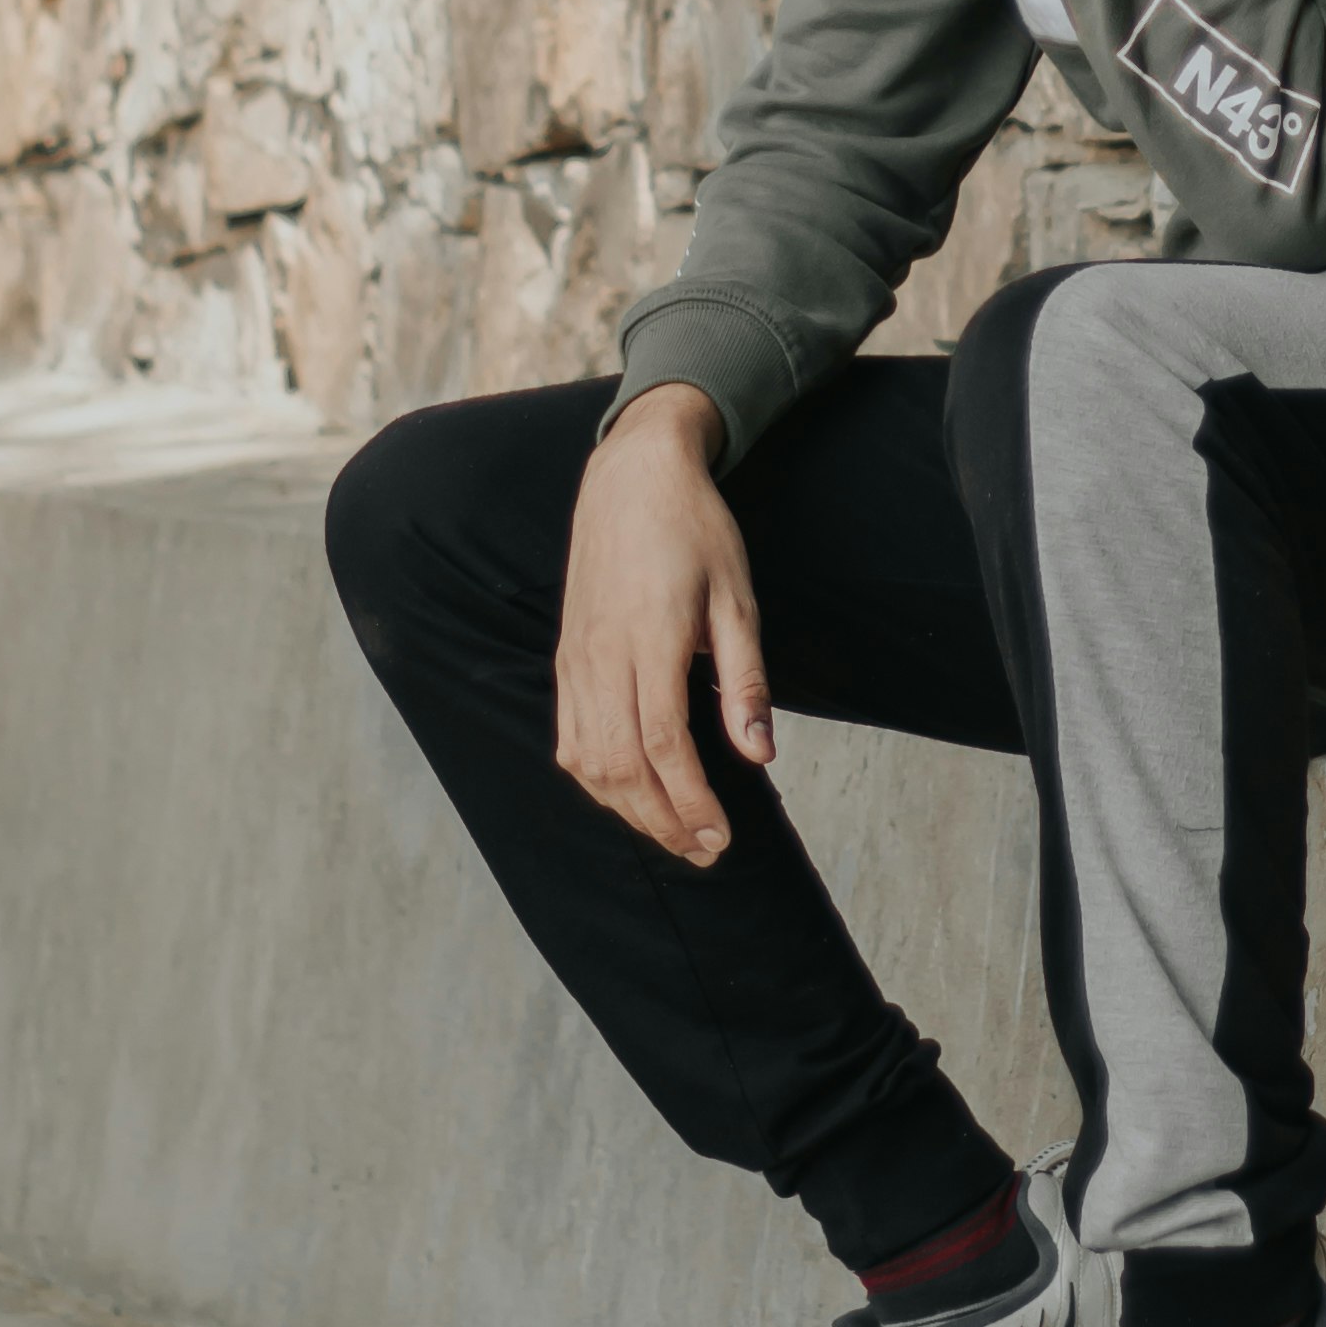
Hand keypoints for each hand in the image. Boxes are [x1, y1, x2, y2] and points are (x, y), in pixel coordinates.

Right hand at [556, 385, 771, 864]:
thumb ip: (745, 679)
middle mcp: (602, 655)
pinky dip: (596, 779)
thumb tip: (759, 753)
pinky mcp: (566, 657)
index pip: (662, 745)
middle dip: (663, 820)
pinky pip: (570, 737)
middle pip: (620, 766)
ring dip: (629, 809)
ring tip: (675, 833)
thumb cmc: (696, 531)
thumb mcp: (738, 597)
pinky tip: (629, 795)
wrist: (632, 476)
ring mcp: (576, 658)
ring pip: (588, 759)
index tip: (722, 836)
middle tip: (707, 850)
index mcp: (650, 638)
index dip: (690, 801)